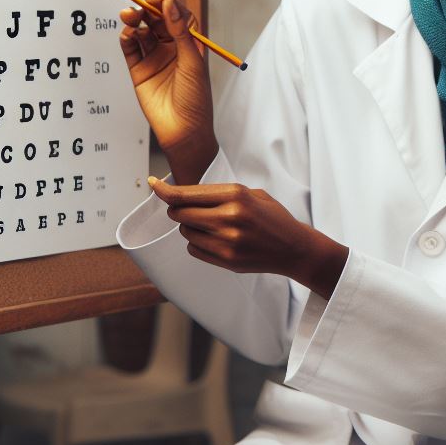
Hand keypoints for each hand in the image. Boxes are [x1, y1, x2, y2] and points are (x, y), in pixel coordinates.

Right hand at [119, 0, 217, 181]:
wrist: (183, 130)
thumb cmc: (195, 99)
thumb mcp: (192, 62)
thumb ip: (180, 33)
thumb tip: (169, 5)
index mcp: (190, 45)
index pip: (177, 16)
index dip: (168, 5)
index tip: (158, 0)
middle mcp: (172, 49)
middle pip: (157, 21)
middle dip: (147, 11)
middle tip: (138, 7)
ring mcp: (155, 59)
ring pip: (142, 32)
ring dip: (135, 21)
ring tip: (129, 17)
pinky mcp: (139, 71)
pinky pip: (130, 49)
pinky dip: (127, 38)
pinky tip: (128, 34)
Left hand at [148, 177, 348, 298]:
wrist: (293, 248)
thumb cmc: (272, 217)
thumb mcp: (251, 194)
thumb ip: (219, 193)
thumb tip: (182, 194)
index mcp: (236, 195)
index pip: (186, 194)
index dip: (164, 190)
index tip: (152, 184)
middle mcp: (229, 217)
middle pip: (180, 213)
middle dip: (179, 210)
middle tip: (188, 209)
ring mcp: (227, 241)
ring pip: (185, 232)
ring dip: (190, 227)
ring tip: (210, 226)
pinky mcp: (226, 260)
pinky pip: (193, 249)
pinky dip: (197, 243)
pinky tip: (215, 240)